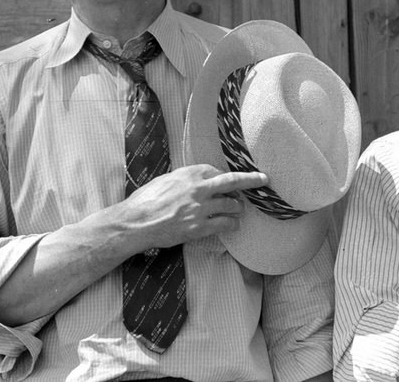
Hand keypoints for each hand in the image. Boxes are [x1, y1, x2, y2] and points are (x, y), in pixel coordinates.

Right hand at [120, 164, 266, 249]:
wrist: (135, 222)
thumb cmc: (145, 201)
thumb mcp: (165, 180)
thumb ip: (184, 180)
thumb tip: (195, 181)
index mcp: (189, 174)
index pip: (217, 172)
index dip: (226, 178)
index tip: (233, 181)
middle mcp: (198, 188)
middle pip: (233, 181)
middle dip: (252, 180)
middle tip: (264, 180)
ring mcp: (200, 208)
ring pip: (231, 205)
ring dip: (238, 207)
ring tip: (239, 210)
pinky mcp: (198, 227)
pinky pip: (224, 224)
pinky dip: (232, 224)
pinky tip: (234, 225)